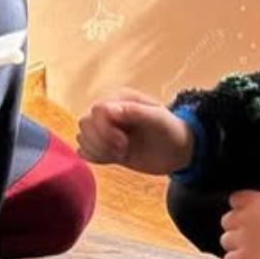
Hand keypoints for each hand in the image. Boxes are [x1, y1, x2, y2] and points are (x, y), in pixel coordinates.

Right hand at [78, 90, 194, 175]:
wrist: (177, 152)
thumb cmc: (171, 132)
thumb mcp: (158, 120)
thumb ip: (135, 112)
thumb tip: (107, 109)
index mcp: (121, 99)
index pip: (97, 111)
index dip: (106, 129)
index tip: (124, 143)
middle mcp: (109, 111)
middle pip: (85, 123)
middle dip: (101, 141)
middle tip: (124, 150)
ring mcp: (105, 129)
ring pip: (82, 137)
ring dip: (99, 150)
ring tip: (120, 154)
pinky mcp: (103, 145)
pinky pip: (84, 150)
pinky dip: (94, 157)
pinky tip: (112, 159)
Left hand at [221, 191, 259, 258]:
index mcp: (257, 200)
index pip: (236, 200)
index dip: (244, 209)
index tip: (252, 216)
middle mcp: (244, 218)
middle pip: (228, 221)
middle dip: (238, 228)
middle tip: (253, 236)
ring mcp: (241, 240)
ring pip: (226, 241)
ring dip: (237, 245)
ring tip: (255, 252)